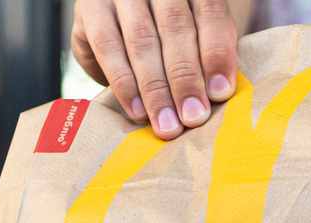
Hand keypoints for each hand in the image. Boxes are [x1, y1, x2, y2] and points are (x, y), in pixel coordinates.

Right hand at [71, 0, 239, 139]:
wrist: (120, 22)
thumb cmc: (167, 38)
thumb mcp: (192, 38)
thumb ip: (205, 57)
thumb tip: (217, 97)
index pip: (210, 13)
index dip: (216, 54)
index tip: (220, 93)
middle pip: (176, 27)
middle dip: (186, 78)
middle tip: (193, 117)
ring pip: (142, 40)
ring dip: (156, 88)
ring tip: (167, 123)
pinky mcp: (91, 8)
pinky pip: (108, 47)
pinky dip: (124, 83)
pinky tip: (137, 110)